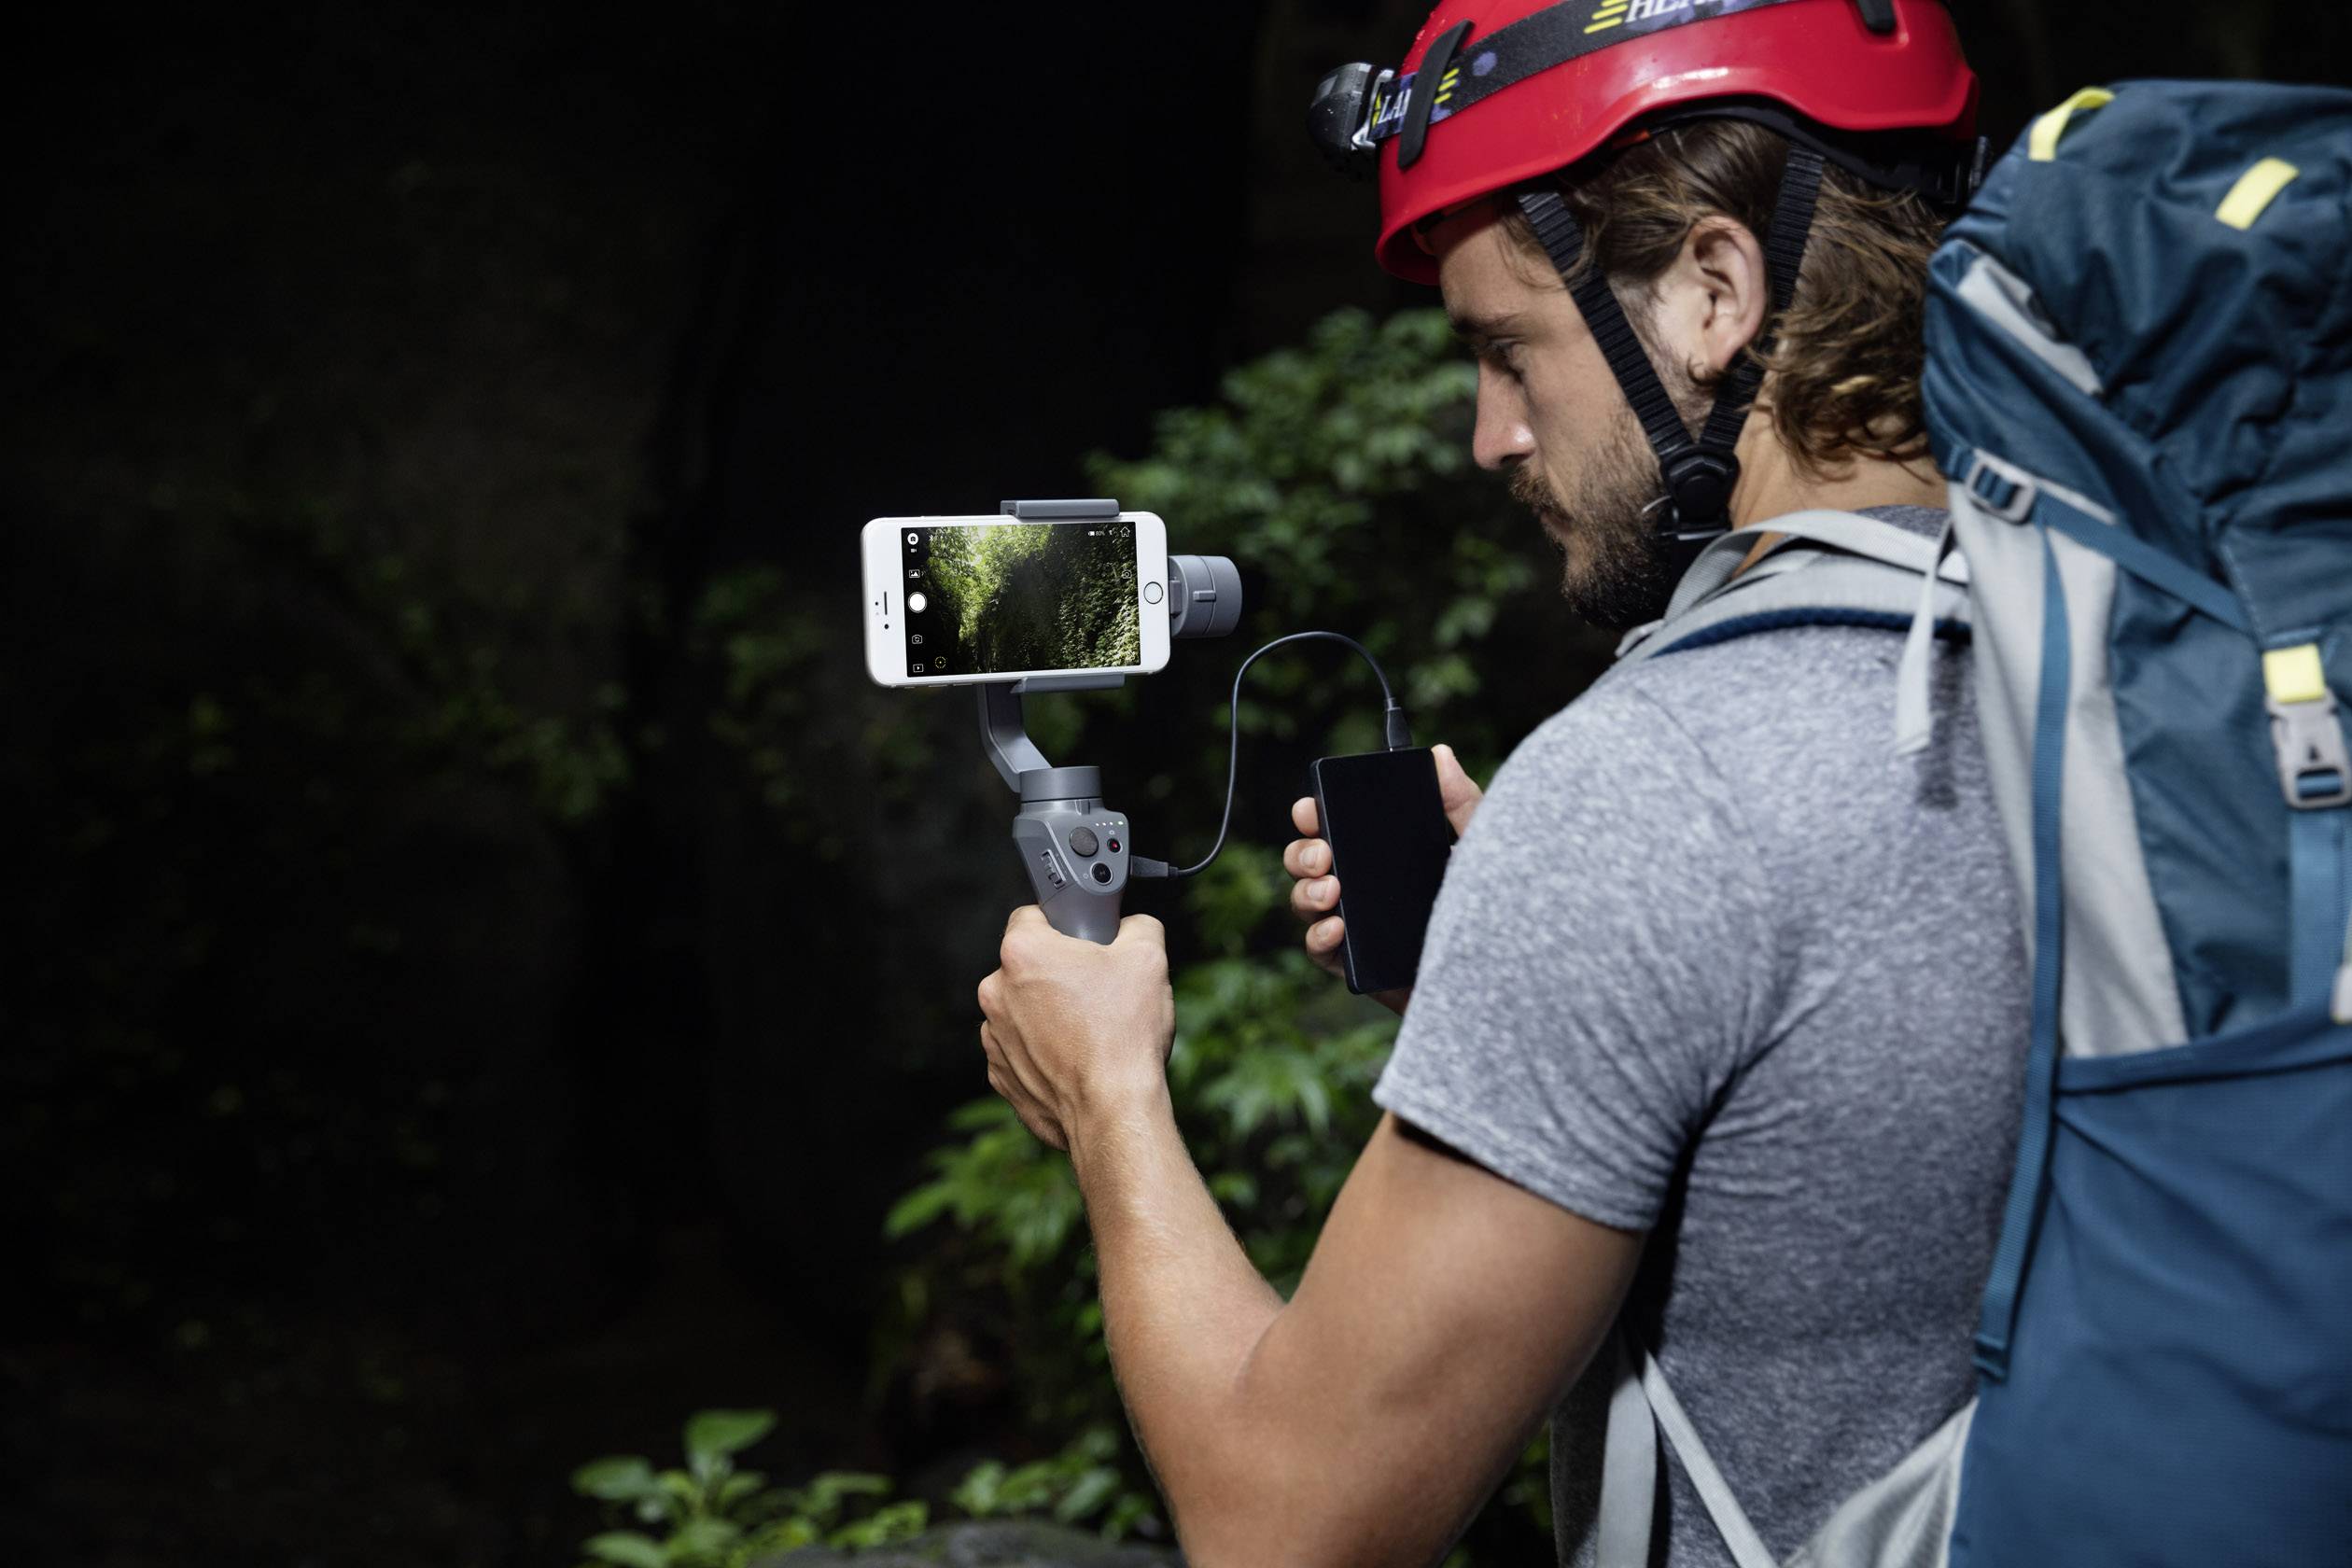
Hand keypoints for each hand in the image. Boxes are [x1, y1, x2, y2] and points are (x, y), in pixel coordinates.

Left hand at [976, 907, 1175, 1151]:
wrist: (1113, 1111)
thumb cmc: (1124, 1035)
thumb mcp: (1149, 957)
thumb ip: (1137, 926)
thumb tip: (1133, 926)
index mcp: (1023, 952)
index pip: (1032, 915)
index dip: (1062, 924)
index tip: (1083, 941)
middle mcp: (996, 991)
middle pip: (1027, 967)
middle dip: (1058, 974)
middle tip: (1096, 990)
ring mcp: (994, 1037)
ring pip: (1022, 1011)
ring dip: (1048, 1015)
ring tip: (1091, 1031)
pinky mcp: (1001, 1075)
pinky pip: (1021, 1051)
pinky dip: (1044, 1052)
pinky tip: (1077, 1060)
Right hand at [1284, 742, 1483, 1015]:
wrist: (1505, 977)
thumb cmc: (1498, 910)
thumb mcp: (1484, 849)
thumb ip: (1462, 803)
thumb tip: (1440, 755)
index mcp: (1387, 852)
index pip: (1338, 826)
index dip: (1314, 814)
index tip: (1311, 809)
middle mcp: (1366, 886)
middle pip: (1310, 862)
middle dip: (1302, 852)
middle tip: (1322, 853)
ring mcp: (1359, 925)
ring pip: (1307, 902)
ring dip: (1306, 892)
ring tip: (1330, 889)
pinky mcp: (1359, 965)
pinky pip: (1321, 951)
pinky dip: (1319, 936)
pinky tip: (1336, 926)